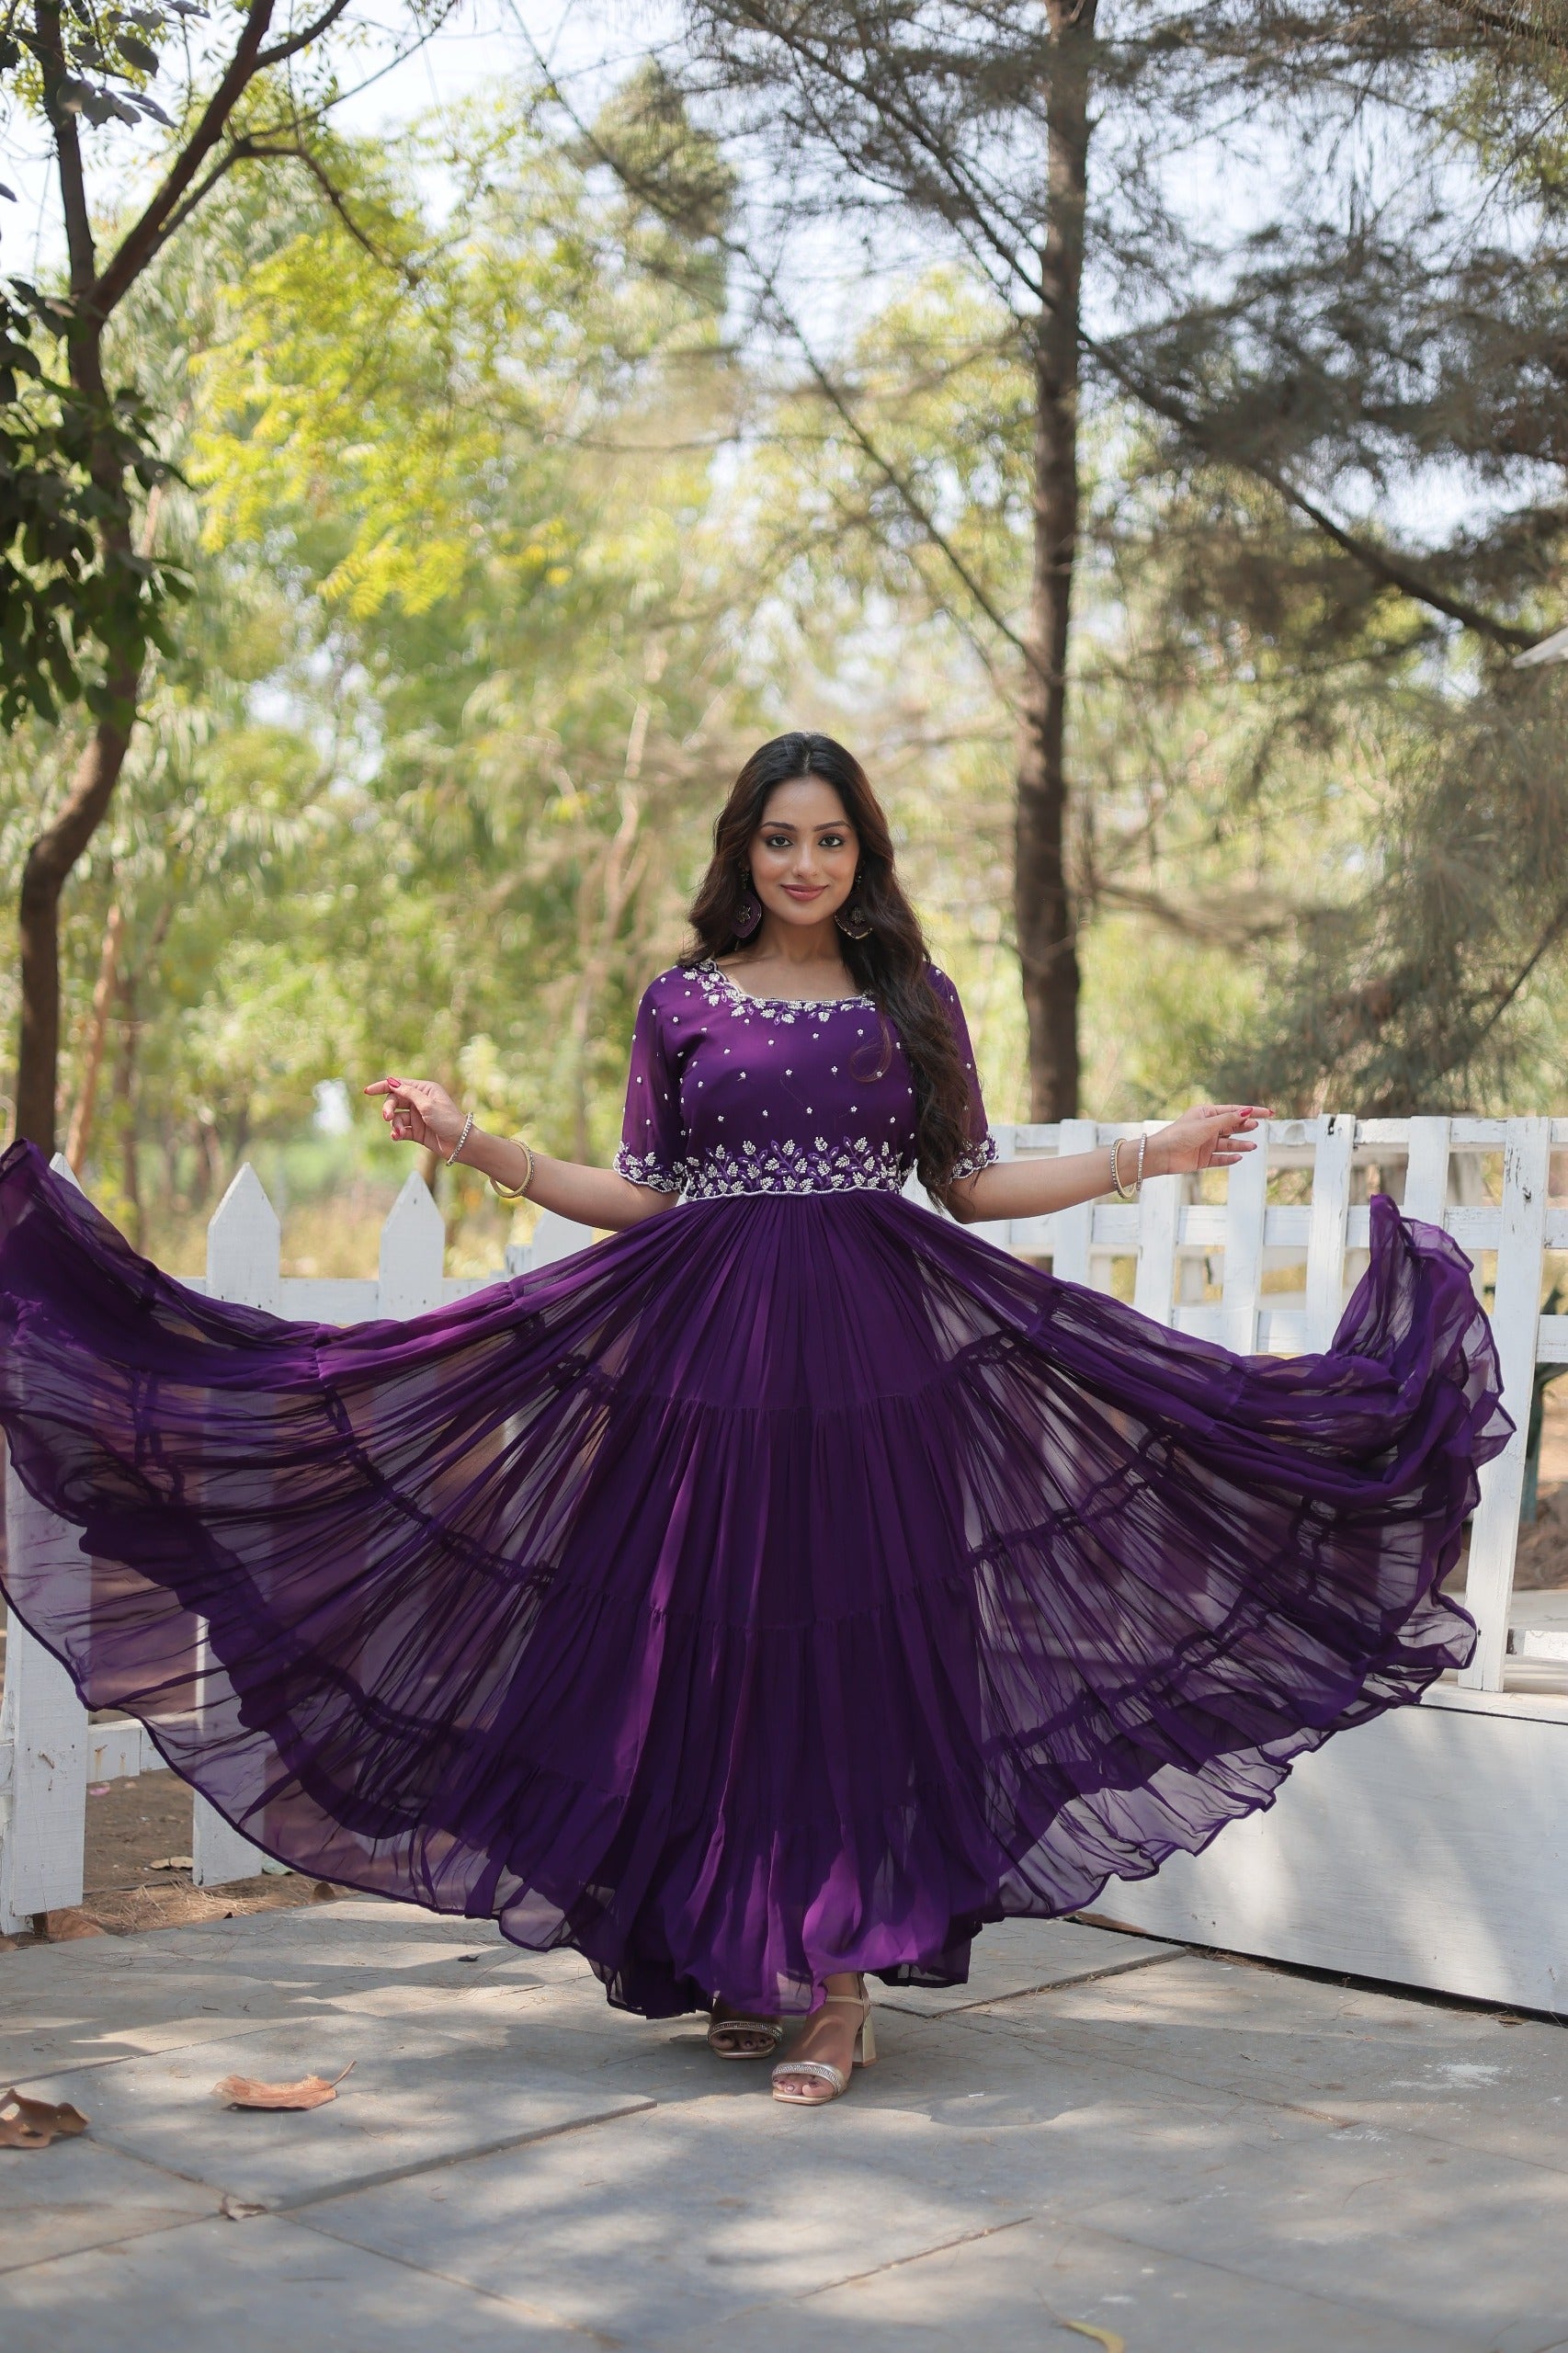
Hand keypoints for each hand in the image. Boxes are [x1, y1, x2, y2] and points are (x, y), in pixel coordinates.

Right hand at [363, 1075, 464, 1156]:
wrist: (461, 1143)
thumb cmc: (448, 1120)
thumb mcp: (427, 1104)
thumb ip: (408, 1093)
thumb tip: (391, 1081)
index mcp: (424, 1090)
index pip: (399, 1084)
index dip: (382, 1087)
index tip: (367, 1091)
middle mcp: (420, 1101)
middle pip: (394, 1101)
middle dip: (388, 1109)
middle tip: (387, 1117)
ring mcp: (418, 1117)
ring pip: (396, 1118)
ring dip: (395, 1125)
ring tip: (399, 1132)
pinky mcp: (417, 1131)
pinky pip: (401, 1130)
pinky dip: (397, 1133)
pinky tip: (397, 1137)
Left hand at [1146, 1103, 1271, 1177]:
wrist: (1161, 1155)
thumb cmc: (1180, 1135)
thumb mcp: (1207, 1125)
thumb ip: (1228, 1120)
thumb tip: (1247, 1112)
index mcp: (1206, 1114)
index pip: (1234, 1111)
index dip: (1251, 1111)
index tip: (1268, 1113)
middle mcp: (1207, 1128)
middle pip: (1232, 1127)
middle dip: (1245, 1127)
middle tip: (1256, 1127)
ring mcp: (1205, 1144)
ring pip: (1228, 1144)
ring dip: (1240, 1145)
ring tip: (1252, 1147)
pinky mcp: (1203, 1159)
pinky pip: (1220, 1159)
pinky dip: (1229, 1159)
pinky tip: (1239, 1158)